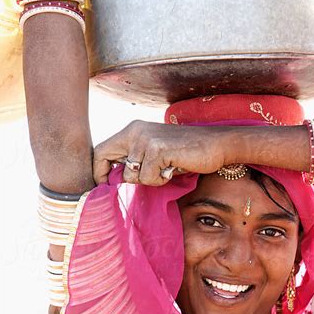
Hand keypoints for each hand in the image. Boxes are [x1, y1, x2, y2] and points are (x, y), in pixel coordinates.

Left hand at [93, 120, 228, 184]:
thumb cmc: (186, 152)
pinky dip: (161, 180)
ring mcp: (145, 140)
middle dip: (122, 178)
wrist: (215, 144)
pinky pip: (148, 178)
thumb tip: (116, 179)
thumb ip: (135, 159)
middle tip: (146, 178)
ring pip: (132, 176)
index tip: (104, 184)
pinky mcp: (157, 151)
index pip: (100, 150)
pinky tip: (173, 169)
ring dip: (149, 180)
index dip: (98, 170)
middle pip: (108, 161)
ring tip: (167, 169)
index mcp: (132, 129)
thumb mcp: (155, 152)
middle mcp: (135, 131)